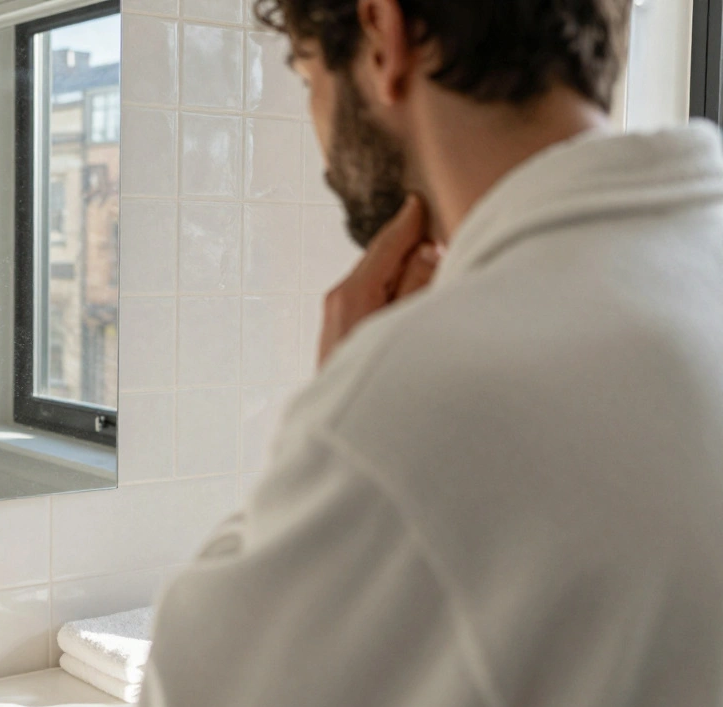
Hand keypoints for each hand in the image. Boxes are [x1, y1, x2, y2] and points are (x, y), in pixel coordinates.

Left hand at [318, 194, 441, 368]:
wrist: (346, 437)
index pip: (385, 245)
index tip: (419, 202)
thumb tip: (424, 250)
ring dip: (402, 274)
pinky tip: (413, 301)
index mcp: (353, 292)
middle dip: (408, 248)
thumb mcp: (410, 324)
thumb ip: (419, 284)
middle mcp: (339, 301)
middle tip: (436, 230)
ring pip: (376, 284)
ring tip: (433, 264)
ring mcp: (337, 322)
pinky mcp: (342, 341)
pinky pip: (372, 304)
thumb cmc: (387, 385)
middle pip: (380, 261)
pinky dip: (392, 294)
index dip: (407, 223)